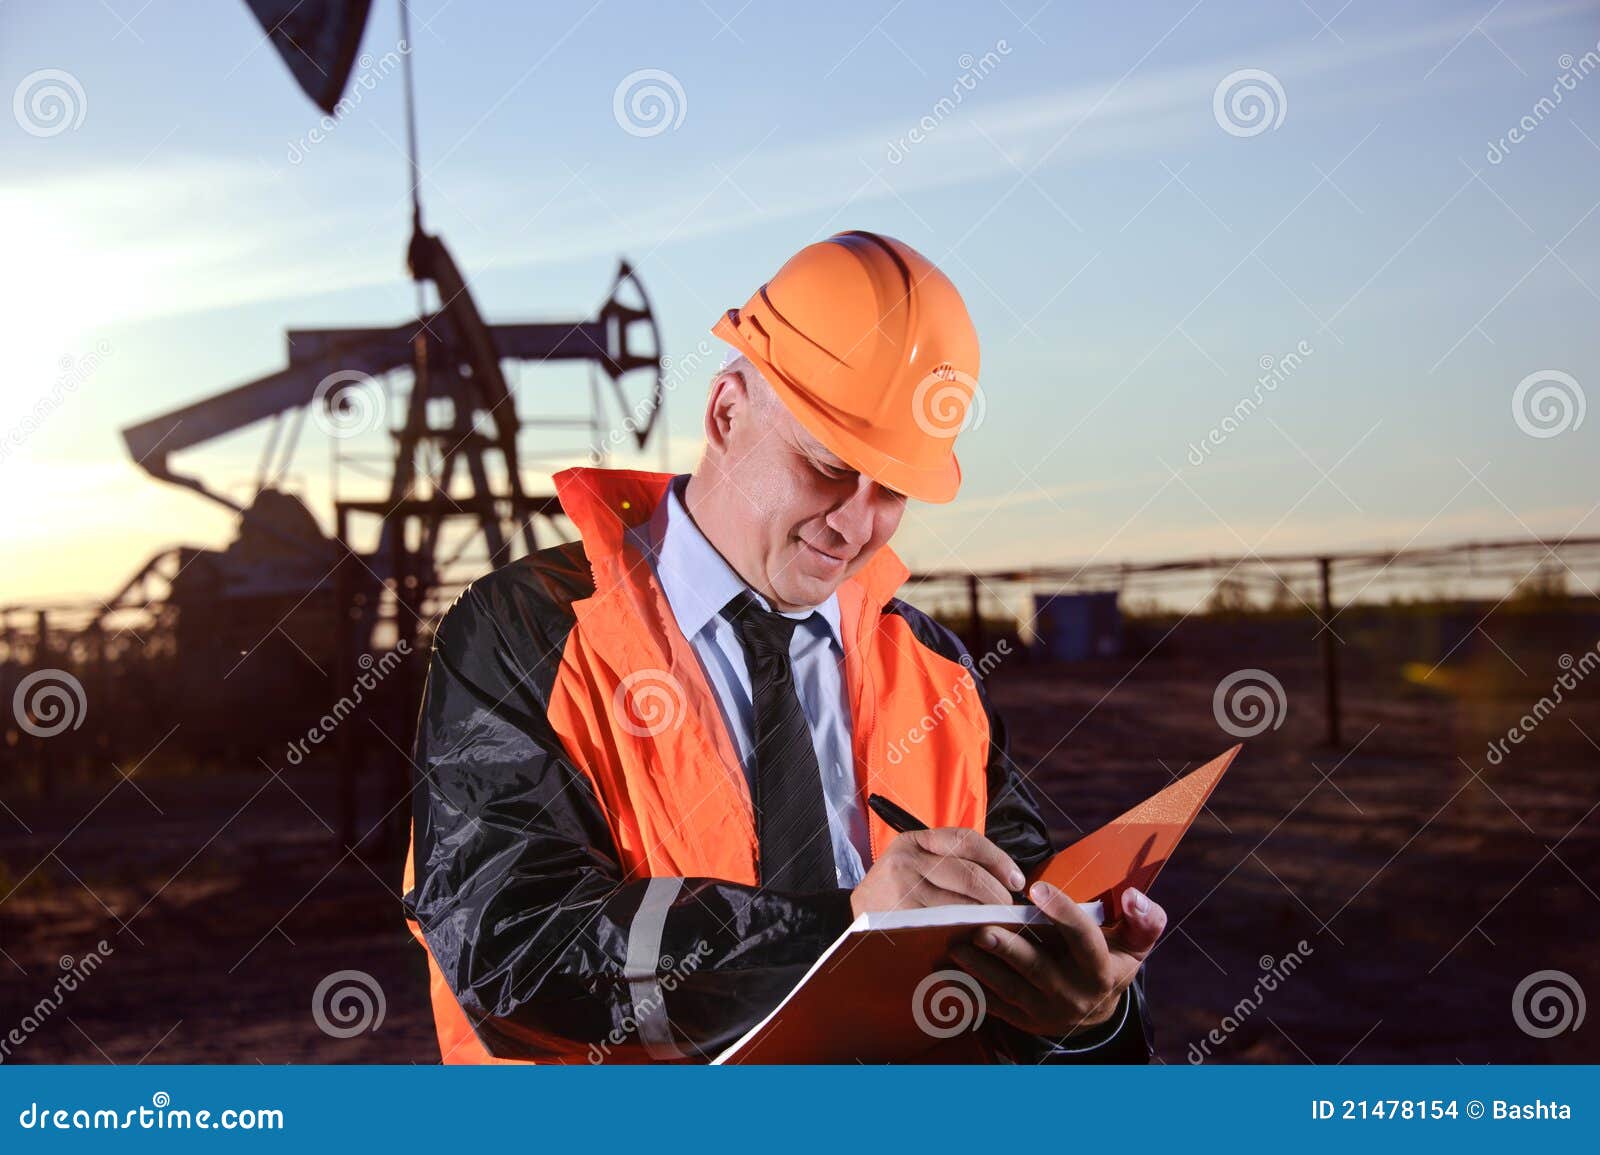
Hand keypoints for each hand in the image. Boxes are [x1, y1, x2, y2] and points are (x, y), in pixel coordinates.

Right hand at [849, 827, 1025, 917]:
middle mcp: (908, 861)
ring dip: (987, 917)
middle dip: (999, 895)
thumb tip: (1005, 877)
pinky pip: (946, 925)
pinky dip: (967, 931)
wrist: (853, 918)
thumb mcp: (914, 863)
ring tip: (999, 924)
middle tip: (1010, 910)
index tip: (1016, 879)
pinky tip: (977, 936)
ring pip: (962, 903)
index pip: (967, 840)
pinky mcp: (903, 920)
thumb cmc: (895, 891)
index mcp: (914, 841)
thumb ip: (951, 861)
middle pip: (970, 875)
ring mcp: (904, 891)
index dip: (999, 859)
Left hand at [949, 882, 1165, 1037]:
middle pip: (1038, 969)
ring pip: (1010, 989)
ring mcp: (1047, 1011)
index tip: (1037, 888)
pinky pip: (994, 1006)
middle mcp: (1075, 995)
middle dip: (1008, 949)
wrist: (1098, 1008)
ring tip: (957, 947)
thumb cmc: (1112, 958)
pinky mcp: (1024, 1021)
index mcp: (1101, 969)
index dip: (1062, 912)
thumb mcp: (1137, 941)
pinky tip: (949, 972)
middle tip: (981, 929)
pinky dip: (970, 990)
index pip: (1083, 938)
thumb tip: (1132, 896)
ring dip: (981, 968)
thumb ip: (1144, 918)